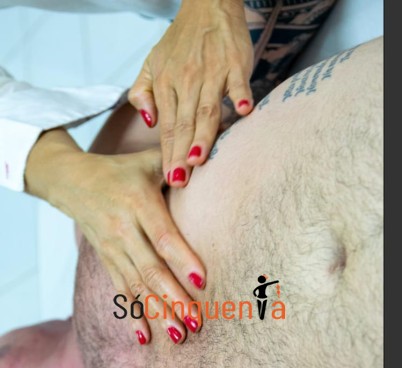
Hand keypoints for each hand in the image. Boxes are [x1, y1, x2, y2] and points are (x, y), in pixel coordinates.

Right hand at [25, 130, 204, 344]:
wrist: (72, 182)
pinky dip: (131, 316)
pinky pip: (120, 291)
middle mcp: (123, 230)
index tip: (202, 282)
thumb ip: (176, 166)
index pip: (163, 236)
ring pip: (136, 287)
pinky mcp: (107, 261)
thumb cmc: (121, 170)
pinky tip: (144, 338)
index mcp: (138, 203)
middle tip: (195, 322)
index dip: (182, 259)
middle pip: (150, 269)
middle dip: (174, 298)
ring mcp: (113, 249)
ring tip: (178, 337)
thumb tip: (211, 160)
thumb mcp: (147, 161)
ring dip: (158, 314)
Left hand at [129, 0, 252, 186]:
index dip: (168, 154)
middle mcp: (187, 81)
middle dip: (181, 154)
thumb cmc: (181, 41)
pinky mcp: (234, 64)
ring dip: (203, 135)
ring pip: (207, 109)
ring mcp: (212, 73)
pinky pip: (238, 82)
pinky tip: (244, 112)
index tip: (170, 178)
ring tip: (198, 159)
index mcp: (167, 84)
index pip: (168, 127)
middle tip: (181, 180)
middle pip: (185, 124)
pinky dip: (241, 95)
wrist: (207, 5)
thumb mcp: (151, 63)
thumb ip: (143, 93)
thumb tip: (148, 122)